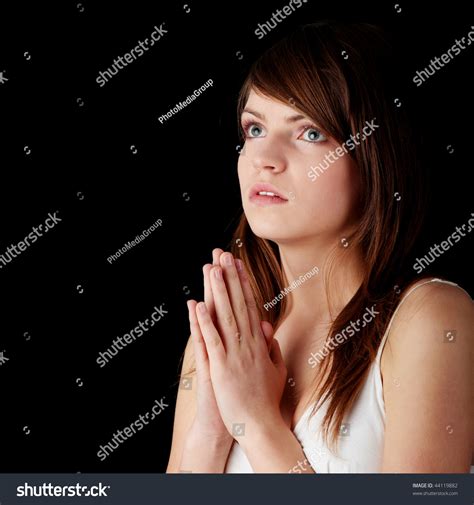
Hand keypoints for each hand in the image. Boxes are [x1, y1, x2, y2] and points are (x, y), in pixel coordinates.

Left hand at [194, 252, 286, 440]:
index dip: (243, 284)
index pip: (250, 306)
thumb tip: (266, 327)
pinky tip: (197, 304)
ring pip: (225, 316)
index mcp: (259, 343)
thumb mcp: (276, 370)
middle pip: (238, 304)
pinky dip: (204, 322)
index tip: (238, 265)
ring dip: (218, 291)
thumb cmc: (266, 399)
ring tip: (212, 268)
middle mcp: (248, 343)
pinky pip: (212, 340)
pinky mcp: (221, 367)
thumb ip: (271, 347)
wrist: (260, 425)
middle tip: (224, 255)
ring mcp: (235, 354)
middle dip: (230, 278)